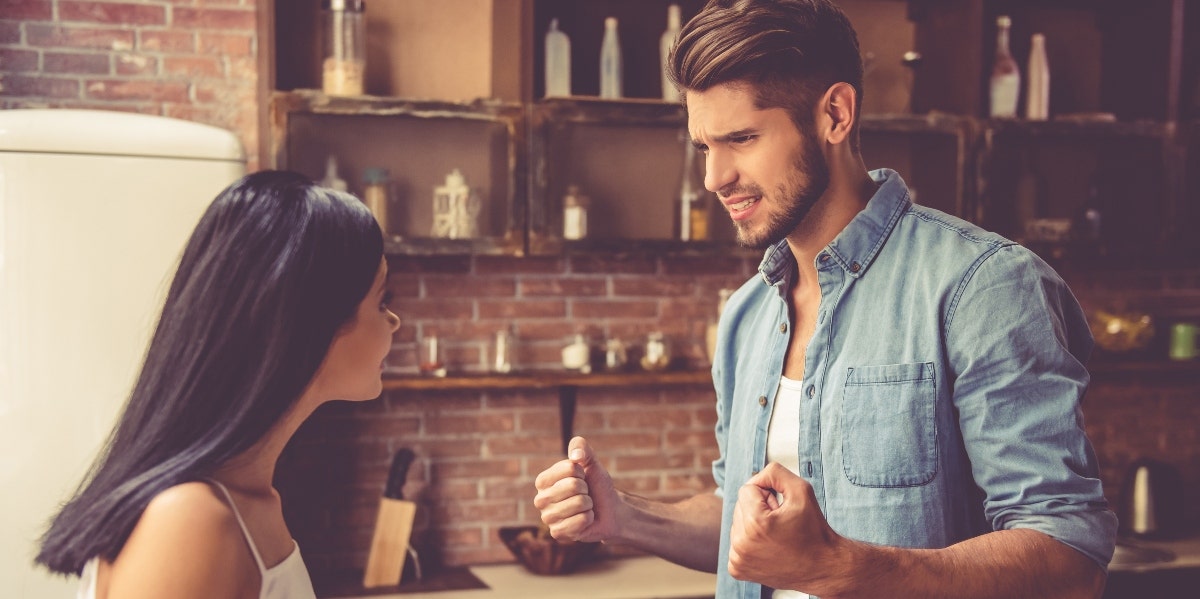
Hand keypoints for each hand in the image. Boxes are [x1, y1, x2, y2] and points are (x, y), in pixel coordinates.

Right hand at [533, 436, 619, 542]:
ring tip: (585, 507)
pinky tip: (585, 520)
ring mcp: (547, 518)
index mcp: (542, 480)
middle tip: (585, 495)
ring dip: (588, 505)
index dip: (582, 473)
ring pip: (579, 503)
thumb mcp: (591, 462)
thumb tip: (575, 456)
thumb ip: (581, 448)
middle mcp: (540, 499)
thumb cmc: (596, 486)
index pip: (569, 468)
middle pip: (574, 486)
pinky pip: (580, 521)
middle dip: (586, 490)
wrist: (609, 511)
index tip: (582, 479)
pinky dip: (589, 518)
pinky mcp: (557, 533)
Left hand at [729, 463, 846, 591]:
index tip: (781, 508)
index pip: (746, 489)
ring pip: (737, 523)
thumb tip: (757, 476)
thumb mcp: (802, 490)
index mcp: (755, 524)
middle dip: (759, 509)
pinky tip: (768, 547)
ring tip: (776, 536)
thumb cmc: (814, 530)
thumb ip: (776, 472)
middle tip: (781, 523)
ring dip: (754, 524)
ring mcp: (738, 559)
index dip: (767, 494)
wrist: (822, 567)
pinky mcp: (737, 569)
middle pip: (740, 506)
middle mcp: (742, 544)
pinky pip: (736, 542)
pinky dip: (750, 541)